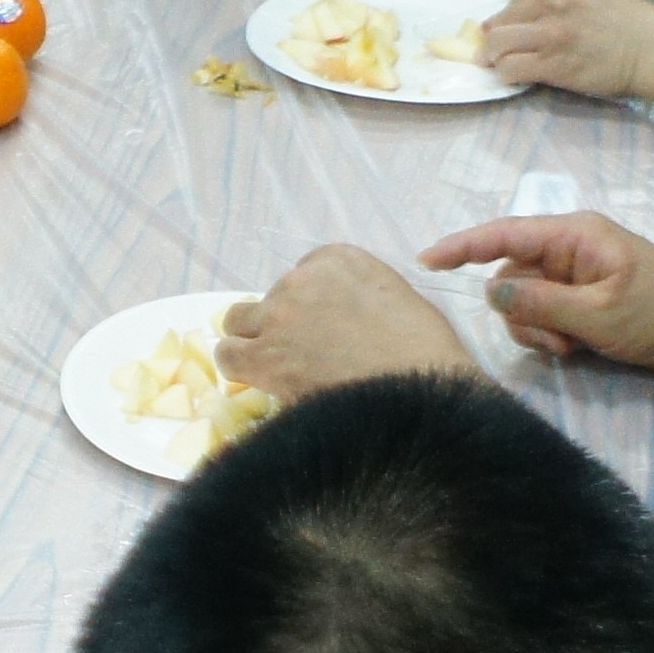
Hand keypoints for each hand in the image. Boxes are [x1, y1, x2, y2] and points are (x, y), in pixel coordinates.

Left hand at [215, 245, 475, 404]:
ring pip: (237, 322)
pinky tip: (260, 380)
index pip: (305, 274)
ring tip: (277, 366)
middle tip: (305, 351)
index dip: (310, 304)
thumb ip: (363, 296)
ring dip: (254, 340)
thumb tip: (347, 320)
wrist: (416, 393)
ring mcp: (278, 317)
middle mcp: (300, 280)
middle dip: (283, 321)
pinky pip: (229, 356)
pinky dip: (240, 366)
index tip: (325, 326)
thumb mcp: (400, 299)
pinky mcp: (264, 357)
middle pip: (270, 297)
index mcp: (338, 259)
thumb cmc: (424, 350)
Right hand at [420, 212, 653, 375]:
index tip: (426, 261)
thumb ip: (540, 303)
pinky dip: (552, 335)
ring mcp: (576, 277)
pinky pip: (546, 315)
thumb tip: (490, 293)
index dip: (462, 247)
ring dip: (538, 330)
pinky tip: (578, 350)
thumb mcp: (599, 314)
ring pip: (524, 303)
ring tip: (574, 347)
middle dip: (521, 313)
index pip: (505, 235)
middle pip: (510, 277)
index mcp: (575, 235)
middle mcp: (570, 250)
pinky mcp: (583, 302)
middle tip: (556, 341)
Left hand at [481, 0, 653, 122]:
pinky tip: (517, 78)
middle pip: (502, 21)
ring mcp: (551, 32)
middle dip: (496, 39)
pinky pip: (511, 68)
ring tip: (502, 65)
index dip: (509, 18)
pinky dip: (507, 75)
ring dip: (495, 58)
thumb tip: (525, 15)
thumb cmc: (631, 24)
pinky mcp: (553, 63)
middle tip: (496, 53)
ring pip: (497, 45)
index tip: (510, 31)